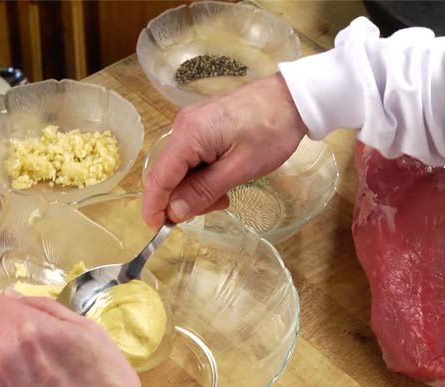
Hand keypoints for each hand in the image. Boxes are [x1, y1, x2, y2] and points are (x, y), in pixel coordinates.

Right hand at [142, 73, 306, 227]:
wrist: (291, 99)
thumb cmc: (271, 131)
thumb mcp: (240, 168)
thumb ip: (204, 191)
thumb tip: (174, 212)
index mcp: (189, 135)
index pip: (159, 177)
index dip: (154, 206)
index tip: (158, 230)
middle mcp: (183, 127)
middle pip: (167, 175)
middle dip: (182, 200)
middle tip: (216, 207)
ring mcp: (191, 125)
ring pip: (180, 169)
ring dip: (195, 189)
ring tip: (225, 194)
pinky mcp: (202, 126)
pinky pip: (191, 158)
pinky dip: (201, 176)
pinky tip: (223, 180)